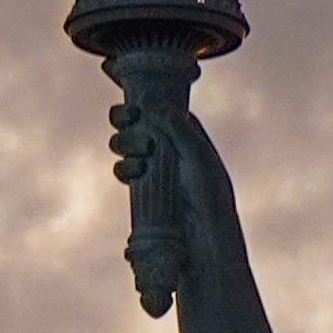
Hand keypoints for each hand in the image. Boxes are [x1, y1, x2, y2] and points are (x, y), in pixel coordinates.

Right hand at [106, 89, 219, 211]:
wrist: (205, 233)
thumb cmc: (210, 192)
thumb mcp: (196, 154)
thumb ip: (175, 127)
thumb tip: (149, 100)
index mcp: (183, 128)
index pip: (154, 104)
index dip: (139, 99)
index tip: (131, 99)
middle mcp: (166, 142)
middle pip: (133, 119)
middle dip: (124, 118)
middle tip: (130, 120)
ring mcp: (152, 163)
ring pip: (123, 142)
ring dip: (124, 142)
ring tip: (141, 155)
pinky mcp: (141, 185)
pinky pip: (122, 168)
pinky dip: (124, 167)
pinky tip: (137, 171)